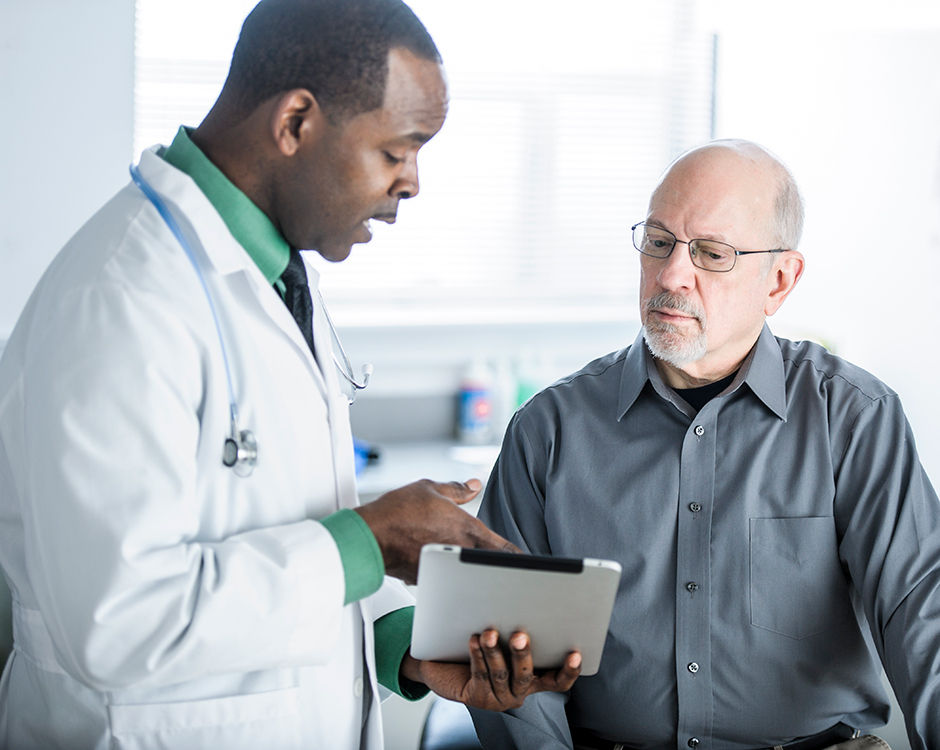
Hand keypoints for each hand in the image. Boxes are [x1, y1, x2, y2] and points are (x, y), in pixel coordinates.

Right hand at [354, 478, 518, 583]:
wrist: (369, 536)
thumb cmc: (397, 512)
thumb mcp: (430, 489)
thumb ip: (457, 489)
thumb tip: (474, 484)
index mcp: (468, 529)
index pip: (505, 549)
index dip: (521, 558)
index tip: (531, 563)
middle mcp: (460, 551)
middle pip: (491, 566)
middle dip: (500, 567)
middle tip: (511, 572)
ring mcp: (446, 569)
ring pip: (468, 575)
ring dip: (473, 572)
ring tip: (476, 570)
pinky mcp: (429, 579)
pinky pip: (446, 578)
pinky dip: (449, 575)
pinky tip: (441, 566)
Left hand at [401, 629, 581, 711]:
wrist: (449, 665)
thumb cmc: (486, 644)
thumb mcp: (508, 636)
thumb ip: (521, 622)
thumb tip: (525, 585)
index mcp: (534, 679)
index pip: (558, 681)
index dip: (569, 670)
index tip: (574, 653)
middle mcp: (519, 692)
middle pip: (526, 675)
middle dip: (523, 654)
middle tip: (519, 635)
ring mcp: (499, 698)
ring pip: (500, 674)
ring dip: (495, 652)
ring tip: (489, 632)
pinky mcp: (478, 699)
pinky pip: (480, 675)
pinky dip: (477, 655)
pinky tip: (474, 639)